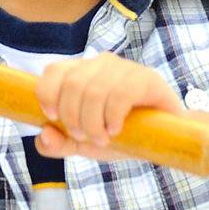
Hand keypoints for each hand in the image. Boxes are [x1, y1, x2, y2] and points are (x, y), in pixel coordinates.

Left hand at [34, 53, 187, 161]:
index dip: (47, 93)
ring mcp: (125, 69)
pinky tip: (116, 129)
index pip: (54, 70)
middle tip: (86, 138)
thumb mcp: (85, 144)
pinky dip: (113, 116)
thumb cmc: (123, 135)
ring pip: (94, 91)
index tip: (52, 118)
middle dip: (73, 118)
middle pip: (72, 84)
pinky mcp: (147, 79)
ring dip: (93, 122)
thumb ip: (59, 144)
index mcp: (82, 73)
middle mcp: (101, 65)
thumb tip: (43, 135)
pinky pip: (121, 94)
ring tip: (102, 139)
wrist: (165, 138)